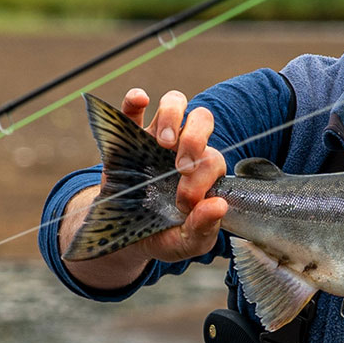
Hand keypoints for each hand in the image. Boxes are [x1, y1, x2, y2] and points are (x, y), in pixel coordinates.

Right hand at [117, 87, 230, 261]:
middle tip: (182, 166)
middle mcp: (184, 148)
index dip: (202, 179)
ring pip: (174, 103)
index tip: (183, 203)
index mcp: (204, 170)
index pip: (212, 159)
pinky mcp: (128, 136)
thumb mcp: (186, 243)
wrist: (125, 237)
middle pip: (202, 119)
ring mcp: (156, 138)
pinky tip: (140, 100)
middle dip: (195, 139)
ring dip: (172, 116)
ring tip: (163, 142)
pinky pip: (133, 108)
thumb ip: (203, 228)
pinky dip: (136, 99)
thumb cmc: (163, 235)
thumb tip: (218, 206)